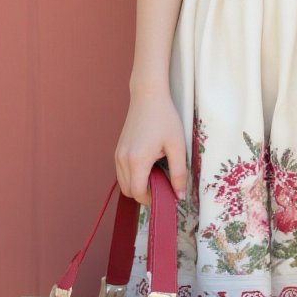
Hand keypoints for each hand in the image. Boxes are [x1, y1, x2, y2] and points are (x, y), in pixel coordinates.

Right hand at [114, 86, 187, 204]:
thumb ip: (179, 173)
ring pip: (123, 183)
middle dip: (144, 194)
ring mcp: (118, 154)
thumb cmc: (164, 119)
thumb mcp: (177, 146)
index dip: (151, 200)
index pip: (138, 193)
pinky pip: (122, 172)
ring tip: (157, 175)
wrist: (148, 97)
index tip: (165, 196)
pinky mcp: (118, 150)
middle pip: (128, 191)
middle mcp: (122, 159)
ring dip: (138, 185)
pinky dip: (132, 176)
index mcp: (137, 160)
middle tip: (163, 186)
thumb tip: (179, 195)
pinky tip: (148, 166)